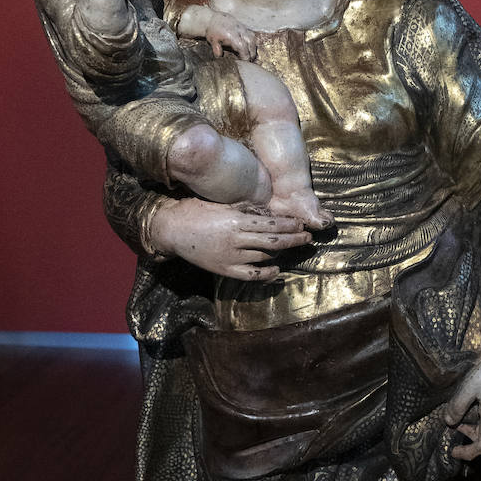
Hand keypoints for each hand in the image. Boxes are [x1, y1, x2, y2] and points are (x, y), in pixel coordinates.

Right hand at [149, 198, 310, 279]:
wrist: (173, 230)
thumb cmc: (196, 212)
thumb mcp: (222, 204)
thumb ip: (244, 208)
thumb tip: (266, 208)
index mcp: (236, 220)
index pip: (271, 223)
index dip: (289, 225)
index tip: (301, 224)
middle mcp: (236, 239)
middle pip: (273, 241)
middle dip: (293, 239)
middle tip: (308, 238)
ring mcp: (231, 256)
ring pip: (264, 257)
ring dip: (281, 253)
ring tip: (292, 247)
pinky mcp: (224, 269)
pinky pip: (251, 275)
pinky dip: (266, 274)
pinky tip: (276, 271)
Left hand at [204, 11, 257, 60]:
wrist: (213, 19)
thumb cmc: (213, 31)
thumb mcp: (212, 40)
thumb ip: (216, 49)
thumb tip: (219, 55)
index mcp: (232, 35)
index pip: (243, 47)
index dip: (246, 56)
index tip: (246, 62)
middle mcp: (239, 31)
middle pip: (250, 43)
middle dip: (252, 53)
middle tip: (250, 61)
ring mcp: (242, 28)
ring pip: (252, 38)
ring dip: (253, 48)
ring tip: (251, 55)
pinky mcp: (243, 27)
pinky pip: (251, 35)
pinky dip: (251, 42)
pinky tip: (249, 48)